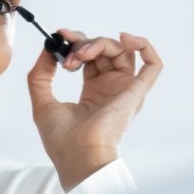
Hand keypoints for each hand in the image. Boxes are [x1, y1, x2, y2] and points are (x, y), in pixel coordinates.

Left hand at [27, 30, 162, 190]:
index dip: (75, 43)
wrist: (78, 155)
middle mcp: (111, 88)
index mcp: (93, 92)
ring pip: (122, 51)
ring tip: (80, 56)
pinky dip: (144, 45)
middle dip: (83, 42)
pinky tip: (125, 38)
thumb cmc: (61, 139)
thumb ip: (40, 74)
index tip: (59, 38)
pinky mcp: (136, 92)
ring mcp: (125, 89)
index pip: (89, 57)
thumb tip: (47, 48)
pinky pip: (153, 64)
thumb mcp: (42, 100)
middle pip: (104, 50)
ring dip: (99, 43)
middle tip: (66, 50)